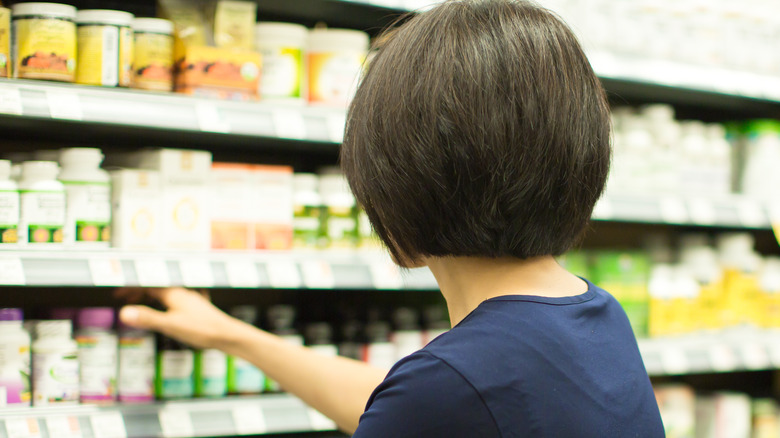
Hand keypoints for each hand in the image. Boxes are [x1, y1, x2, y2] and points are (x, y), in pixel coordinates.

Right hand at [117, 287, 238, 349]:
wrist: (227, 335)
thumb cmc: (201, 329)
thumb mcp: (171, 325)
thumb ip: (148, 319)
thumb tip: (124, 312)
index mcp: (174, 293)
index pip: (147, 285)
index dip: (131, 288)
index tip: (117, 293)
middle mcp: (181, 293)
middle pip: (155, 288)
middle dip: (138, 291)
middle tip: (122, 298)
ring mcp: (189, 300)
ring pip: (164, 295)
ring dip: (149, 298)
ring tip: (137, 305)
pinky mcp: (194, 309)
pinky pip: (172, 302)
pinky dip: (160, 305)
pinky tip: (162, 313)